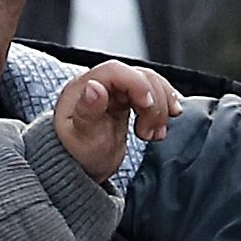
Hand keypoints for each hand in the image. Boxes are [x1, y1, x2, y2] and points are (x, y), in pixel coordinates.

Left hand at [54, 61, 183, 181]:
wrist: (82, 168)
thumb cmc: (77, 154)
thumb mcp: (82, 138)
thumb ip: (88, 111)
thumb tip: (93, 87)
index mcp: (83, 87)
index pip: (115, 71)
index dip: (137, 84)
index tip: (146, 105)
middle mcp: (100, 84)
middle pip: (138, 77)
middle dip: (152, 103)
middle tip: (147, 133)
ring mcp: (116, 92)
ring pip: (150, 85)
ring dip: (160, 109)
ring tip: (154, 136)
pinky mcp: (128, 101)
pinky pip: (153, 94)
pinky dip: (163, 108)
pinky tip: (163, 125)